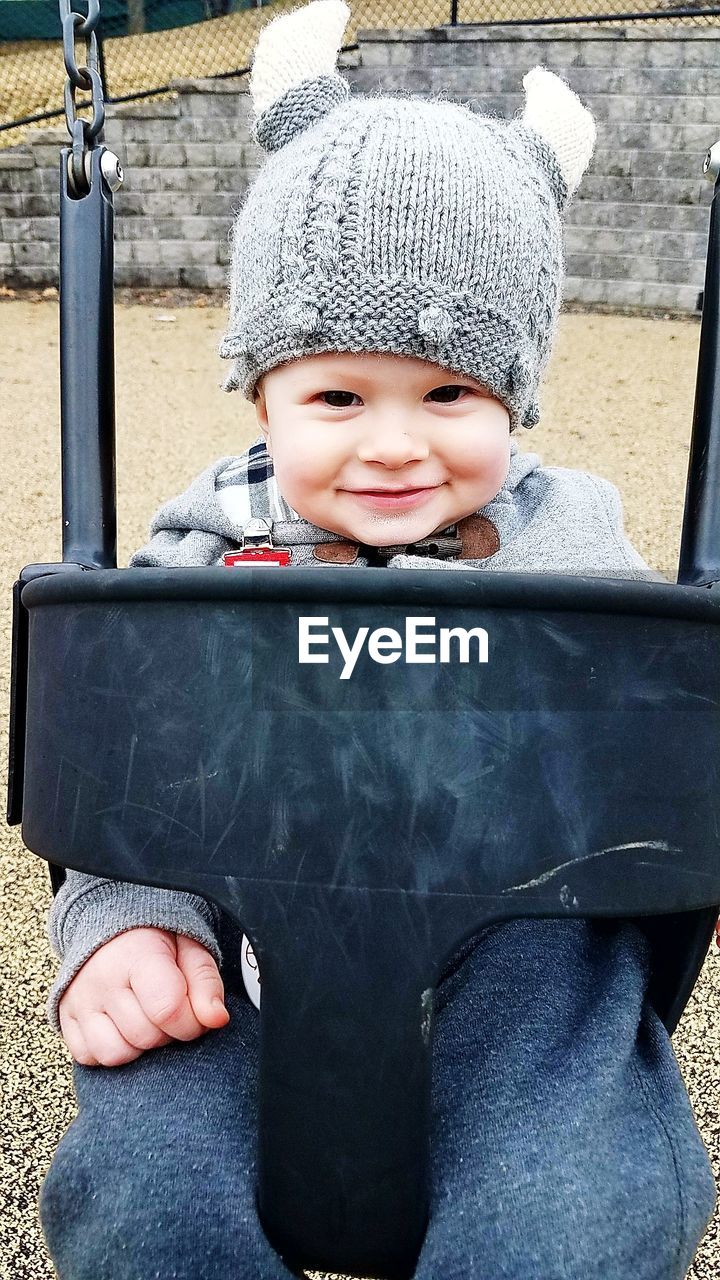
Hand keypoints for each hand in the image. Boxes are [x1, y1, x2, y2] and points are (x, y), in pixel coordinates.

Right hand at [58, 928, 229, 1067]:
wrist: (112, 929)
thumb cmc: (157, 941)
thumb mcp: (191, 949)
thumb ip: (206, 983)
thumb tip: (216, 1019)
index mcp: (136, 956)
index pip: (167, 1009)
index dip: (192, 1023)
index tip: (196, 1015)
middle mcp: (101, 980)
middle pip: (145, 1036)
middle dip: (168, 1032)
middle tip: (170, 1011)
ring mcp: (79, 1001)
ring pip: (116, 1053)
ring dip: (139, 1045)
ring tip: (147, 1019)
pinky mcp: (66, 1019)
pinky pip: (90, 1058)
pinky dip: (112, 1049)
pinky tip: (123, 1027)